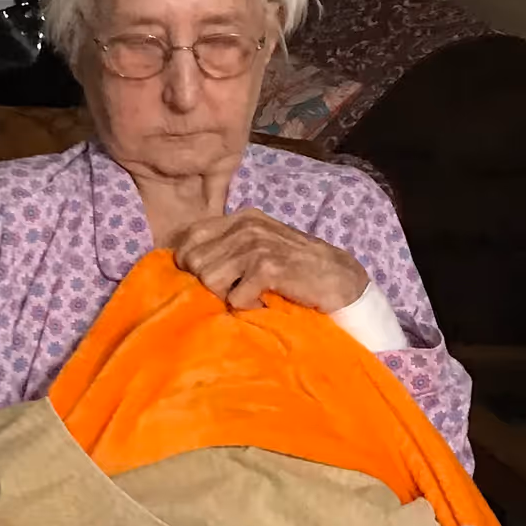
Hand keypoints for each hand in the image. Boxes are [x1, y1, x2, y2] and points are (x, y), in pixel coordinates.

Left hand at [175, 208, 367, 314]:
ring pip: (209, 280)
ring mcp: (257, 245)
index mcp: (240, 218)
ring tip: (253, 295)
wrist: (339, 278)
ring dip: (229, 296)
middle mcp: (246, 226)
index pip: (189, 237)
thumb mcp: (260, 247)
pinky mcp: (269, 268)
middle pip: (194, 262)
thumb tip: (186, 263)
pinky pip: (234, 298)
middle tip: (236, 289)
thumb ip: (228, 247)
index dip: (189, 264)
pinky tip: (267, 301)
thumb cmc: (296, 268)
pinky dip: (249, 307)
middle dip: (209, 283)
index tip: (210, 279)